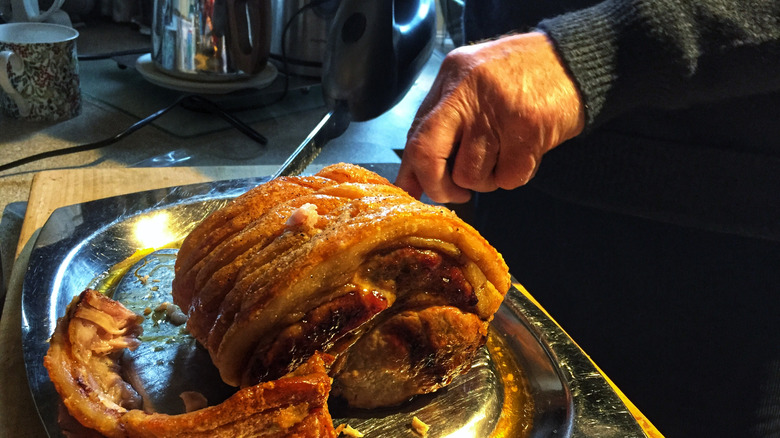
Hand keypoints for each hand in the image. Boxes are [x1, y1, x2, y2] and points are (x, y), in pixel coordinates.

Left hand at [395, 32, 584, 202]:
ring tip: (503, 156)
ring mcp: (497, 111)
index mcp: (451, 79)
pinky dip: (515, 176)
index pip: (415, 136)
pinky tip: (524, 154)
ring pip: (471, 175)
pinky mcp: (528, 130)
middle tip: (457, 193)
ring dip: (487, 180)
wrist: (575, 59)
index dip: (413, 173)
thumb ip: (443, 122)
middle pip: (428, 155)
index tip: (418, 193)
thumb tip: (414, 176)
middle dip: (438, 186)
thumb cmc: (522, 76)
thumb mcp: (473, 82)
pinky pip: (508, 178)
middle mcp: (467, 92)